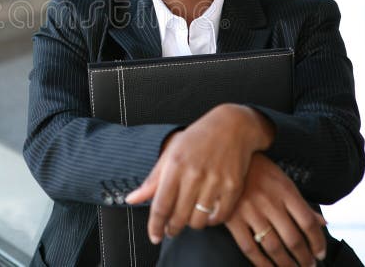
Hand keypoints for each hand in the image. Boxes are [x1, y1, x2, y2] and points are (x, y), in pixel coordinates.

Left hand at [125, 104, 273, 243]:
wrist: (232, 126)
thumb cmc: (197, 139)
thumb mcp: (171, 154)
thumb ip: (152, 180)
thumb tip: (131, 199)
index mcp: (175, 164)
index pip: (161, 205)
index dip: (155, 225)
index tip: (154, 237)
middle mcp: (194, 173)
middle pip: (178, 216)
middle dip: (172, 228)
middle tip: (170, 229)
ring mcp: (215, 180)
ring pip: (199, 220)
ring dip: (191, 225)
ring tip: (189, 218)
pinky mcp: (233, 186)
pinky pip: (220, 217)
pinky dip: (211, 221)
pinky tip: (207, 214)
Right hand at [221, 153, 326, 266]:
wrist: (225, 157)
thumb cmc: (257, 170)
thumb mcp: (283, 181)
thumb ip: (301, 204)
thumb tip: (322, 222)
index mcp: (285, 191)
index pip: (308, 222)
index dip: (317, 242)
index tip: (320, 253)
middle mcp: (269, 202)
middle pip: (293, 238)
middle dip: (304, 258)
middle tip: (308, 266)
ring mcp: (250, 212)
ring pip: (273, 247)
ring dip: (286, 263)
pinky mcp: (232, 219)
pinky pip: (249, 248)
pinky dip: (261, 263)